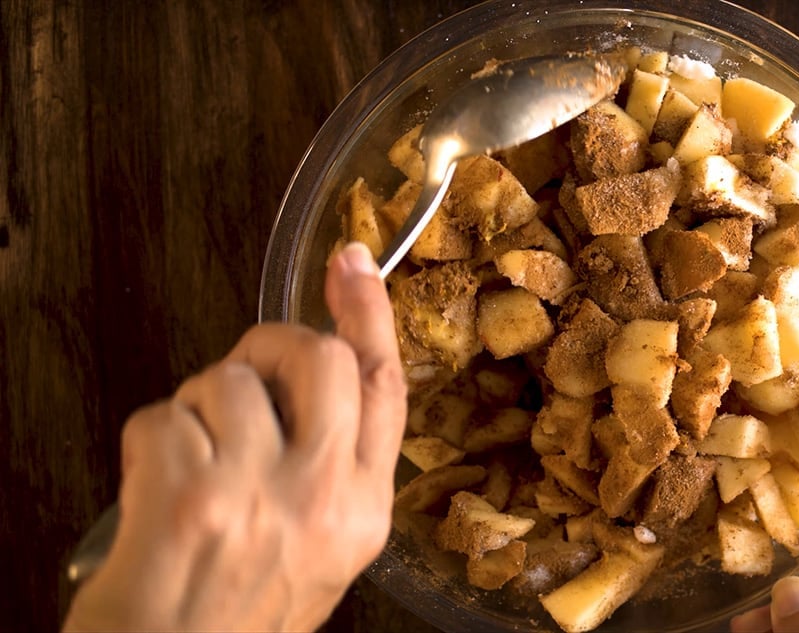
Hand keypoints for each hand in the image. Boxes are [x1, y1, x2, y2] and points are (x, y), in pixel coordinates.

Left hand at [63, 242, 406, 631]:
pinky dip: (148, 442)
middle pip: (318, 357)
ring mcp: (257, 493)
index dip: (369, 315)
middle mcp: (323, 498)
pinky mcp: (188, 495)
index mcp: (363, 513)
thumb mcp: (320, 552)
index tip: (352, 263)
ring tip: (190, 469)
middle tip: (245, 374)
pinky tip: (153, 491)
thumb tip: (306, 378)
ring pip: (228, 382)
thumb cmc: (234, 619)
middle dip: (271, 344)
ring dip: (196, 409)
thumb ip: (329, 468)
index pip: (382, 389)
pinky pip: (164, 416)